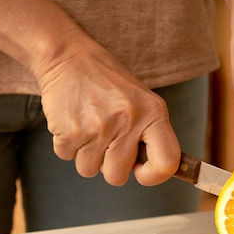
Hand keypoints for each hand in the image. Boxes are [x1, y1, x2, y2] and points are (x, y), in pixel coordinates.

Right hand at [36, 39, 180, 185]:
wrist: (68, 55)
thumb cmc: (108, 82)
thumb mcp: (141, 101)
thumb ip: (148, 134)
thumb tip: (152, 172)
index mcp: (153, 113)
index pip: (166, 163)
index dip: (153, 175)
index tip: (139, 170)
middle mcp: (128, 121)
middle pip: (117, 177)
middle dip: (108, 166)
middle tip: (104, 142)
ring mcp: (98, 128)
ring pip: (89, 170)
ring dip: (85, 155)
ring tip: (88, 127)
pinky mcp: (69, 131)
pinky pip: (67, 157)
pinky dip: (66, 144)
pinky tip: (73, 120)